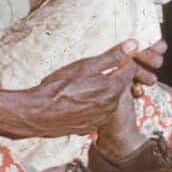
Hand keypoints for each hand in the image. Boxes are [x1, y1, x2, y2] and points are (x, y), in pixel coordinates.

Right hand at [0, 39, 165, 137]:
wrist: (38, 114)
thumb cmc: (59, 88)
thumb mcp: (85, 66)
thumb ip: (112, 56)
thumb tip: (134, 44)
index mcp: (112, 89)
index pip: (131, 70)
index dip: (125, 60)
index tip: (117, 55)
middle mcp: (111, 106)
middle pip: (120, 85)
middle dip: (113, 75)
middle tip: (94, 70)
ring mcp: (101, 118)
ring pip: (109, 99)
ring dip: (102, 91)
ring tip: (83, 85)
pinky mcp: (90, 127)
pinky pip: (98, 112)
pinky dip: (92, 105)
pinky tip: (78, 100)